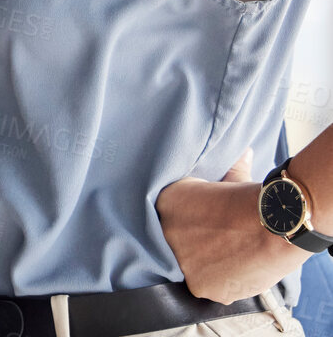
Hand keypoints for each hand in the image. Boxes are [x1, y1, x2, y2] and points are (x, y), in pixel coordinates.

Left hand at [157, 148, 309, 302]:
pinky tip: (238, 270)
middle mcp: (166, 233)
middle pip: (178, 241)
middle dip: (196, 242)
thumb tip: (245, 153)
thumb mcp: (235, 176)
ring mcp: (181, 262)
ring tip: (232, 256)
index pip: (171, 215)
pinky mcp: (200, 286)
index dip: (190, 220)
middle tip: (220, 241)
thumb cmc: (253, 199)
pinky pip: (210, 286)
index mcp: (167, 203)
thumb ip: (230, 170)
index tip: (206, 224)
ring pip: (193, 266)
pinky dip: (224, 281)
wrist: (273, 224)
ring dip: (209, 263)